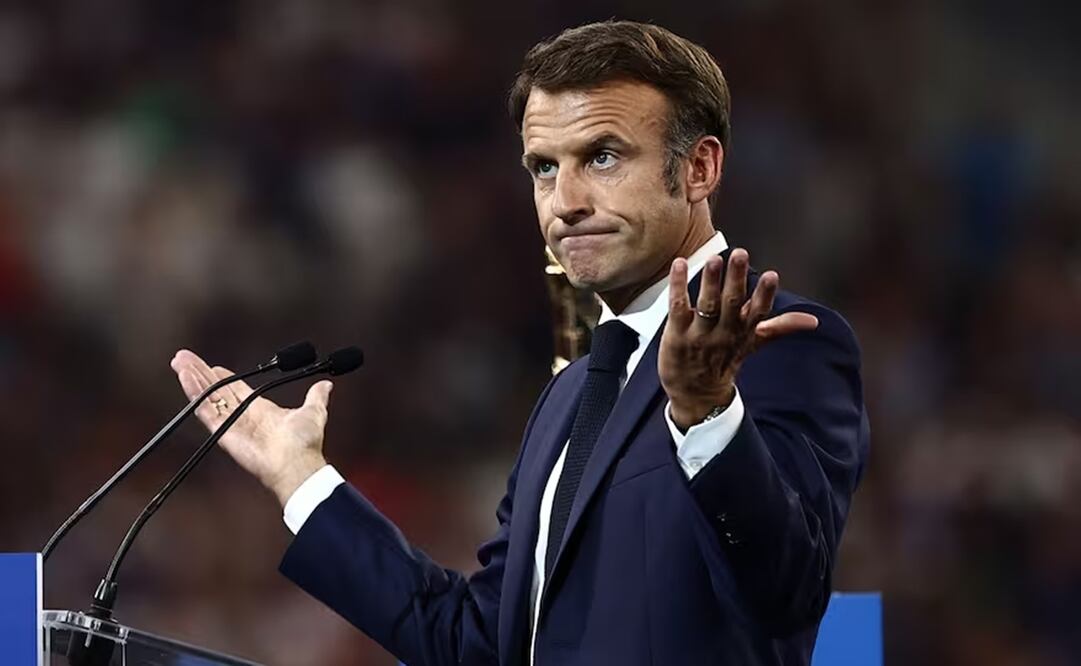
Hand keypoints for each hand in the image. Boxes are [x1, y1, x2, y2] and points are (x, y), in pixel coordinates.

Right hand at [170, 349, 333, 505]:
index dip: (223, 377)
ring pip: (207, 396)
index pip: (236, 389)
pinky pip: (205, 410)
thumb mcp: (313, 412)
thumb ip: (316, 397)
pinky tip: (185, 378)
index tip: (212, 366)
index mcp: (261, 410)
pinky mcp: (223, 431)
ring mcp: (231, 423)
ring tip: (180, 362)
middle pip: (216, 389)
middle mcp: (243, 416)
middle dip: (200, 373)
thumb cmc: (305, 443)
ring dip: (193, 378)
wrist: (297, 463)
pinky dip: (195, 393)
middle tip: (184, 358)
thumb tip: (326, 385)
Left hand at [659, 248, 818, 429]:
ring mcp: (699, 335)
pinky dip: (678, 285)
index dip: (765, 294)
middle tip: (740, 255)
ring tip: (714, 259)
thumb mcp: (753, 343)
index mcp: (744, 332)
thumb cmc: (723, 361)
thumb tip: (813, 321)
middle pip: (732, 304)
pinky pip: (678, 308)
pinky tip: (680, 264)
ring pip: (706, 306)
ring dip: (711, 282)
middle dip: (737, 279)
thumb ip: (781, 327)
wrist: (695, 394)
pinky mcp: (676, 335)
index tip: (772, 276)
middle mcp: (723, 333)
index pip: (758, 313)